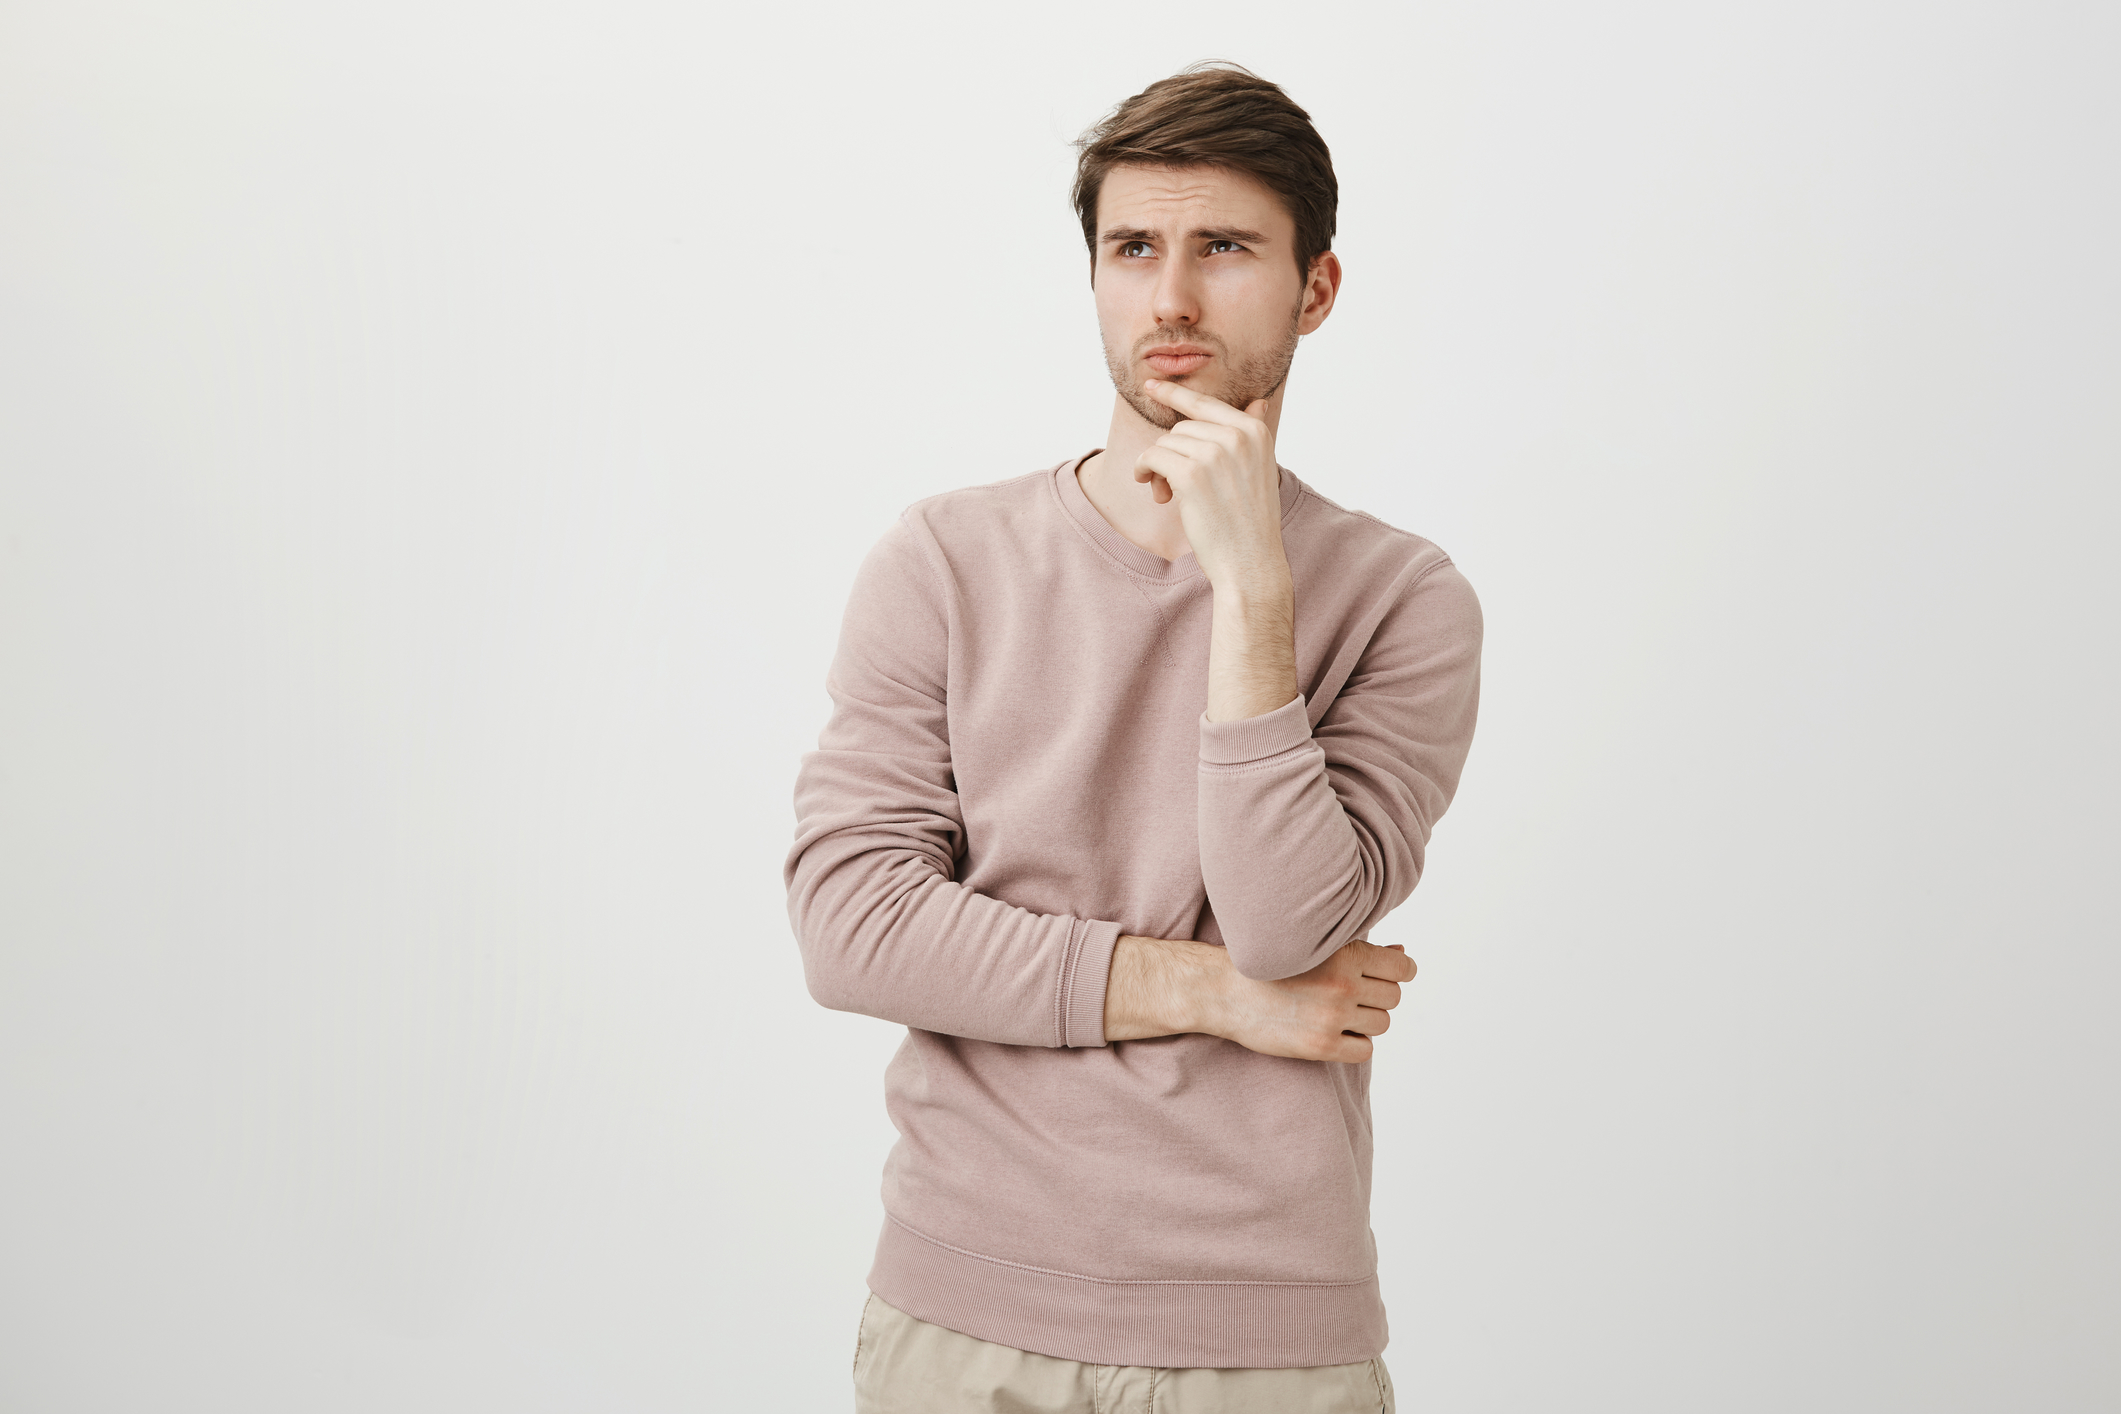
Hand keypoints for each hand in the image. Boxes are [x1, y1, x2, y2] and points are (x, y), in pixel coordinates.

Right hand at [1105, 935, 1413, 1063]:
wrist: (1224, 988)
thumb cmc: (1269, 961)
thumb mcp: (1314, 945)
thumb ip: (1359, 949)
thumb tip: (1402, 952)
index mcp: (1345, 953)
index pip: (1403, 968)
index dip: (1399, 971)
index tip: (1386, 975)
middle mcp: (1344, 984)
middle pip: (1393, 997)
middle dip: (1377, 996)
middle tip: (1352, 995)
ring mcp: (1333, 1017)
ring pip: (1382, 1023)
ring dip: (1366, 1020)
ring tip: (1339, 1012)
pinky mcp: (1321, 1045)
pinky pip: (1364, 1050)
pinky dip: (1355, 1043)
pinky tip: (1335, 1032)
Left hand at [1133, 379, 1288, 596]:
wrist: (1250, 562)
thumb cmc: (1250, 522)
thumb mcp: (1261, 470)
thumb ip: (1252, 434)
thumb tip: (1258, 401)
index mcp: (1255, 432)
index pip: (1205, 403)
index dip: (1175, 393)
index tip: (1150, 385)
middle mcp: (1237, 437)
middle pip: (1180, 428)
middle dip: (1169, 453)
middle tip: (1169, 486)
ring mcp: (1215, 454)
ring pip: (1164, 443)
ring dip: (1157, 468)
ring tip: (1167, 495)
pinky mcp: (1192, 474)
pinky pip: (1153, 457)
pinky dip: (1145, 470)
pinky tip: (1153, 489)